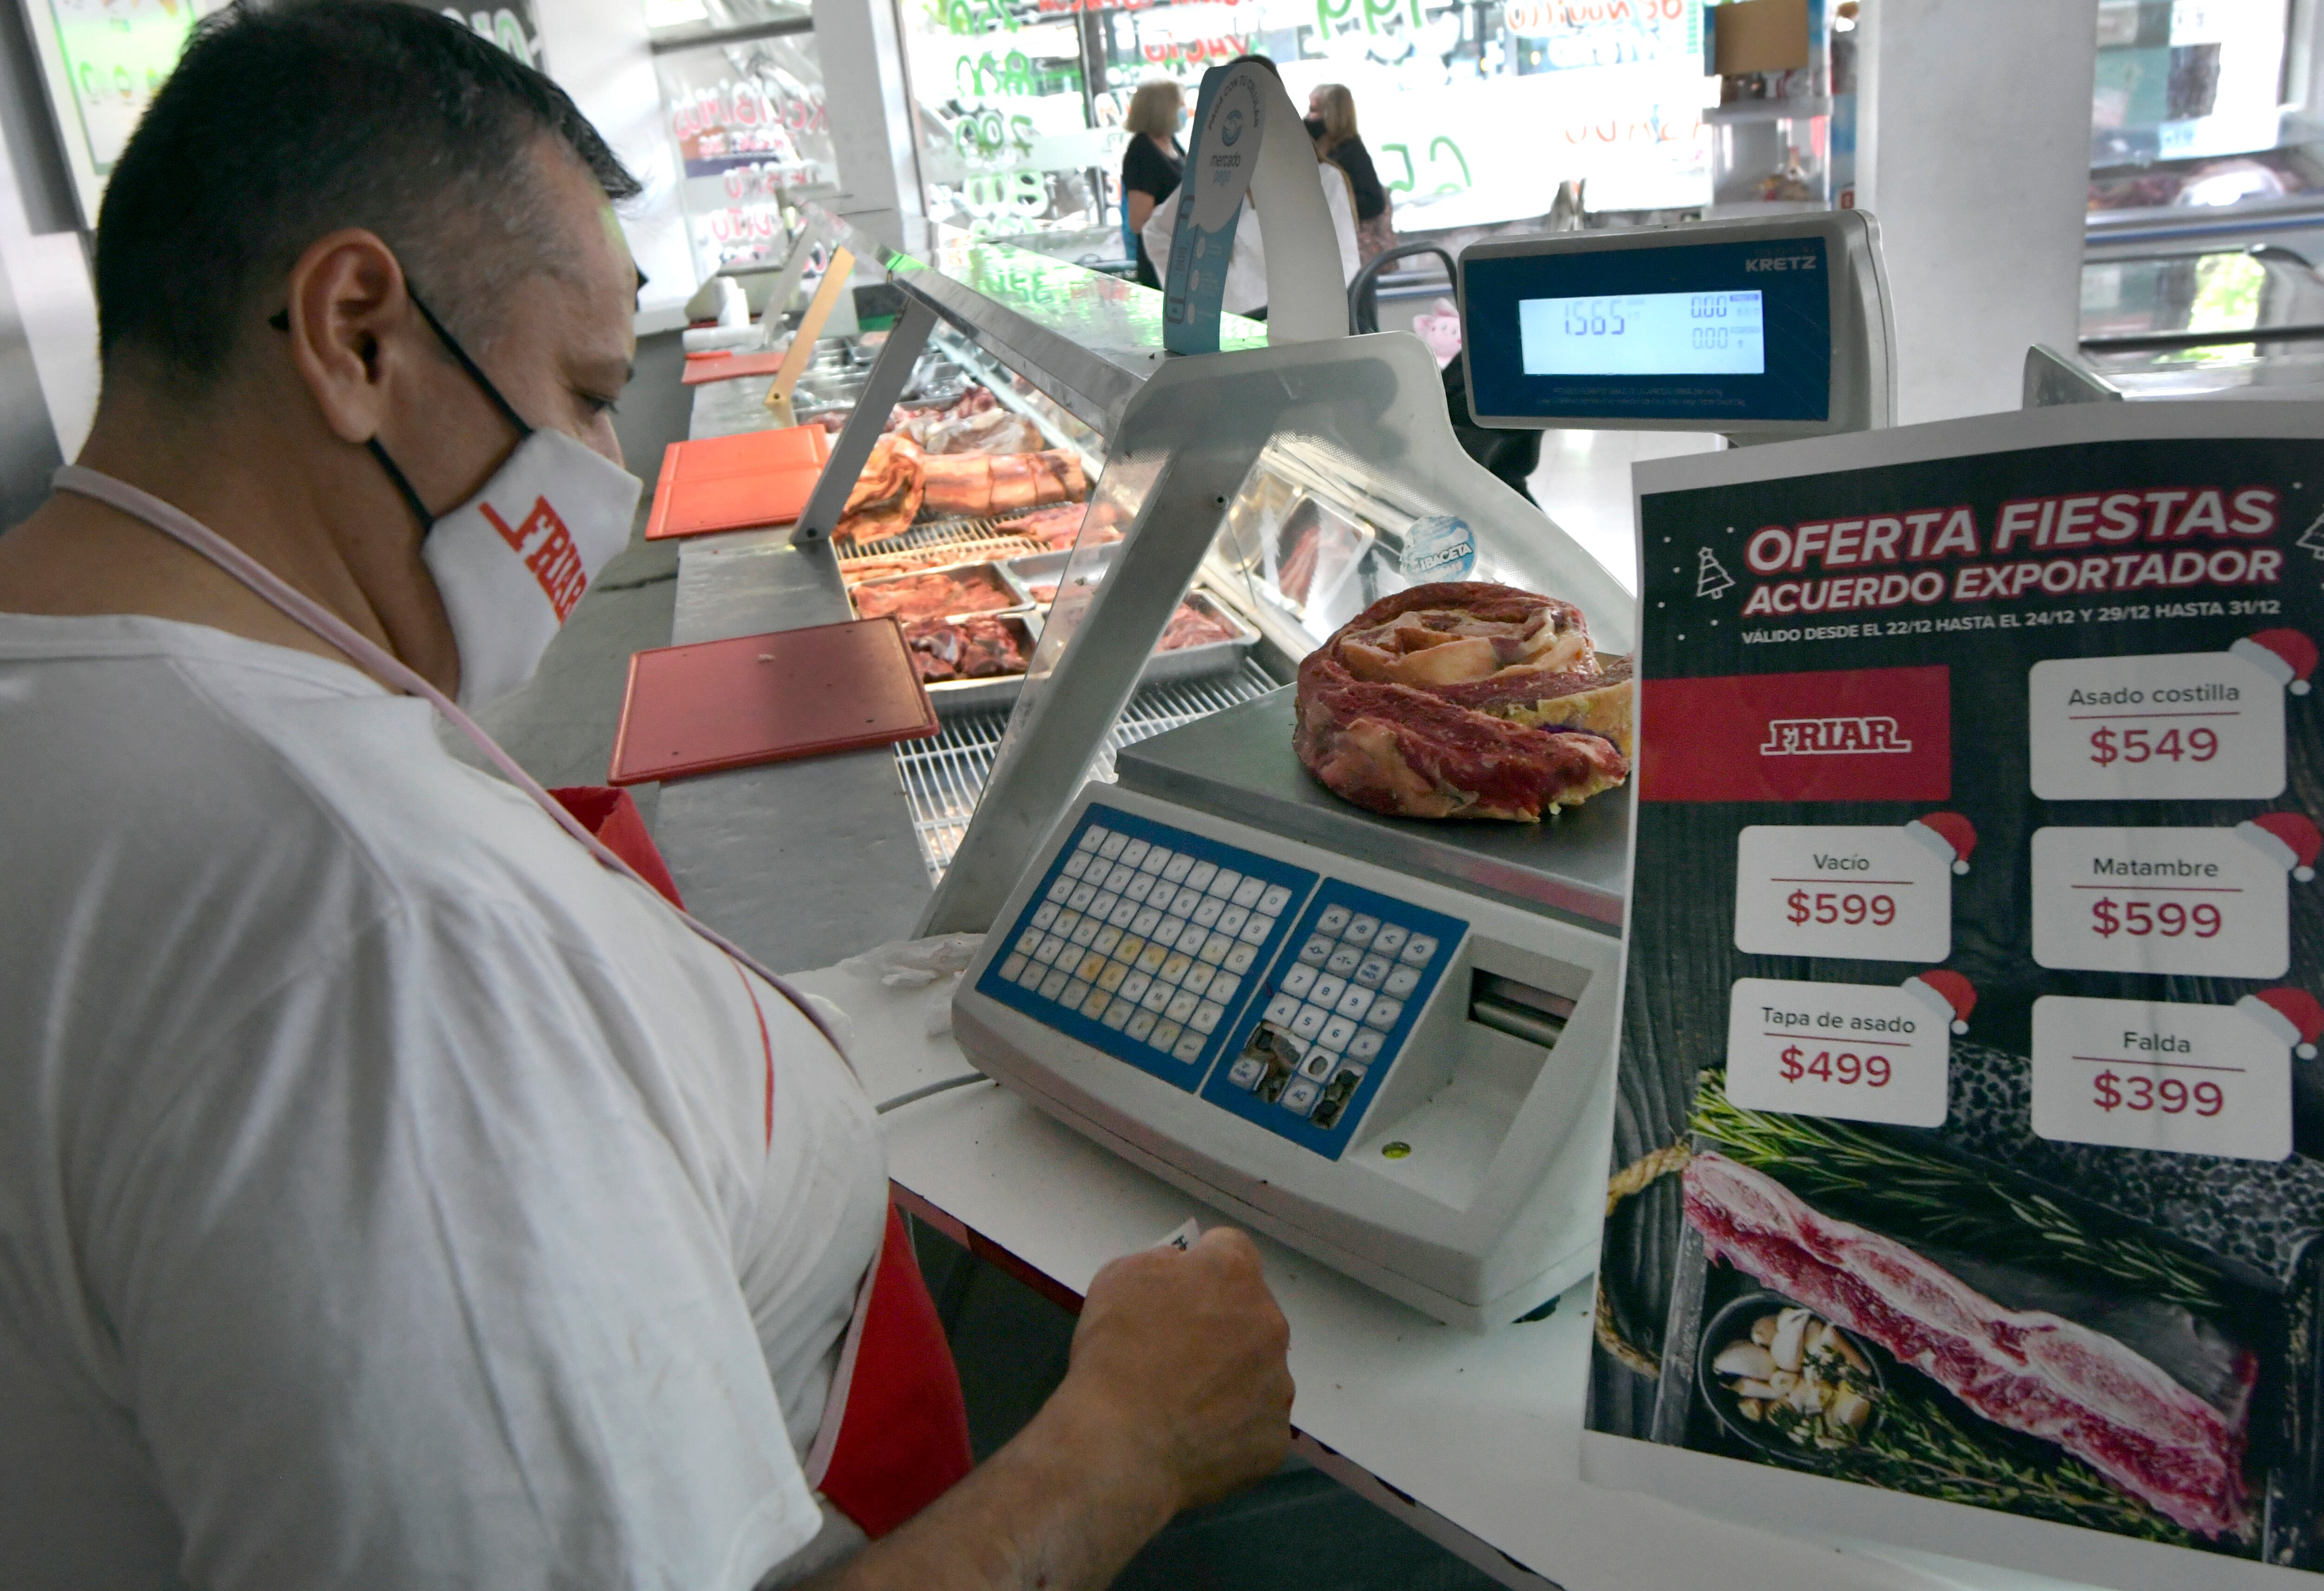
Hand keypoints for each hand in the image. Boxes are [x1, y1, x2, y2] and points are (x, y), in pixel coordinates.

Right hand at [1053, 1228, 1293, 1513]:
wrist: (1122, 1447)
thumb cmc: (1113, 1354)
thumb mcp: (1118, 1280)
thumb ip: (1161, 1264)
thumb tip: (1183, 1272)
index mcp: (1232, 1274)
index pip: (1230, 1249)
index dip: (1202, 1267)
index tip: (1178, 1292)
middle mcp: (1269, 1323)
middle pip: (1251, 1312)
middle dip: (1221, 1325)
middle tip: (1176, 1354)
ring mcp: (1278, 1384)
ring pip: (1259, 1370)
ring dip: (1231, 1377)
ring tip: (1183, 1405)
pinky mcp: (1274, 1437)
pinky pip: (1255, 1423)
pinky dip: (1231, 1428)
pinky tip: (1194, 1439)